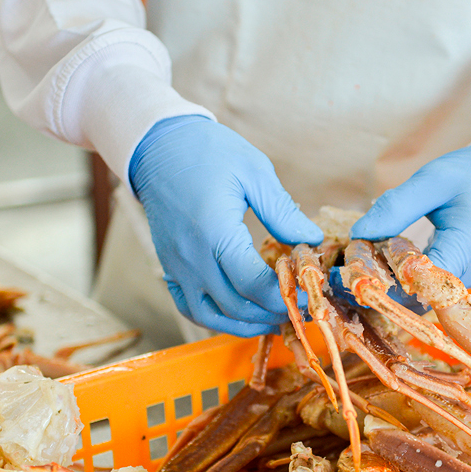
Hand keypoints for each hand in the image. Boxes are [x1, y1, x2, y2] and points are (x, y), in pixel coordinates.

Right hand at [129, 115, 323, 335]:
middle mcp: (192, 258)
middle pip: (236, 306)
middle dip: (273, 312)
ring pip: (212, 316)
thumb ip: (282, 211)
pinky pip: (191, 308)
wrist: (159, 148)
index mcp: (215, 232)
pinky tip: (241, 315)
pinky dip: (217, 319)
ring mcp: (177, 268)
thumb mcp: (253, 172)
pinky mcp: (170, 269)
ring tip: (275, 318)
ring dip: (247, 324)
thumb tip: (311, 240)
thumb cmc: (209, 153)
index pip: (253, 283)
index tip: (309, 294)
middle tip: (300, 307)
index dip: (285, 295)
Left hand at [350, 143, 470, 287]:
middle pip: (416, 296)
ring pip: (419, 297)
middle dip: (378, 284)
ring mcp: (466, 281)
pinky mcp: (460, 281)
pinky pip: (426, 289)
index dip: (385, 280)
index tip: (356, 265)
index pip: (421, 282)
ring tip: (359, 260)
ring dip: (387, 282)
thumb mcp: (435, 179)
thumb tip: (359, 233)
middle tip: (347, 264)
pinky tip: (380, 261)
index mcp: (467, 247)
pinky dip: (401, 279)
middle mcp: (468, 274)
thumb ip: (397, 206)